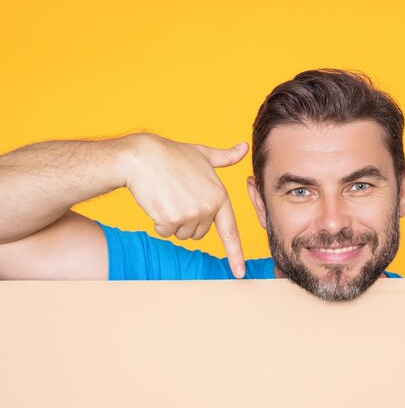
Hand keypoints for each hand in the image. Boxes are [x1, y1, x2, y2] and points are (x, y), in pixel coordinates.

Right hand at [123, 133, 247, 277]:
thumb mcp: (203, 154)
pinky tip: (157, 201)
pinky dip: (158, 222)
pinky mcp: (170, 219)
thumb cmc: (172, 155)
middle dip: (188, 220)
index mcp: (220, 195)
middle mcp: (208, 207)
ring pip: (181, 234)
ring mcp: (190, 214)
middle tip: (178, 197)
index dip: (236, 254)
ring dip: (172, 221)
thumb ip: (225, 157)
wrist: (143, 157)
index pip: (230, 230)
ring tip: (167, 197)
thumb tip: (243, 148)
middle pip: (199, 233)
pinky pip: (164, 232)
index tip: (239, 273)